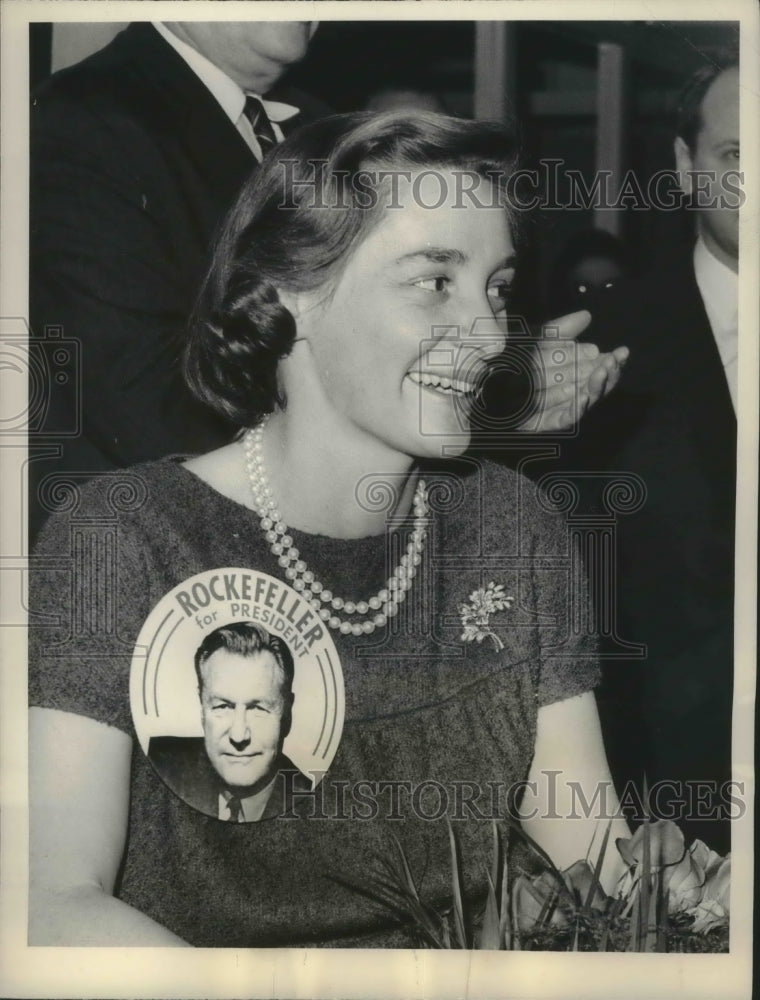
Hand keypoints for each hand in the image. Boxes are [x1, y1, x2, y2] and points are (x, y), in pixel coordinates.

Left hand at [518, 310, 628, 432]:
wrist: (486, 382)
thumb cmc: (514, 360)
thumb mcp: (538, 338)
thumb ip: (562, 328)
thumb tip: (587, 315)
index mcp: (572, 371)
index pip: (598, 367)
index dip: (612, 360)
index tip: (622, 351)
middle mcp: (569, 390)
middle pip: (595, 384)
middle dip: (608, 372)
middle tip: (614, 360)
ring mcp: (559, 408)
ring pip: (585, 400)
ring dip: (597, 386)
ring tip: (604, 371)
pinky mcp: (546, 423)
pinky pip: (565, 419)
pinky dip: (577, 408)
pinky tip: (585, 396)